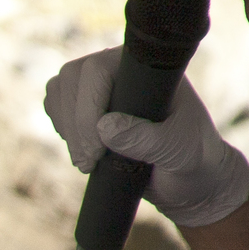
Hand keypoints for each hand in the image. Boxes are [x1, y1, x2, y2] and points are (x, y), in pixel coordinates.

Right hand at [43, 45, 248, 230]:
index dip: (88, 107)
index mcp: (146, 69)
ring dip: (65, 128)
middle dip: (74, 124)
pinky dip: (60, 128)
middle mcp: (121, 70)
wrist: (189, 180)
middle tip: (89, 163)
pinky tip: (81, 151)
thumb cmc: (192, 158)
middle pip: (72, 77)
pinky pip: (56, 105)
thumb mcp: (176, 150)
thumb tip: (104, 127)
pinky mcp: (87, 108)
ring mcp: (102, 87)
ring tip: (88, 163)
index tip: (97, 149)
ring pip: (60, 91)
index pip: (98, 69)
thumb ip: (146, 139)